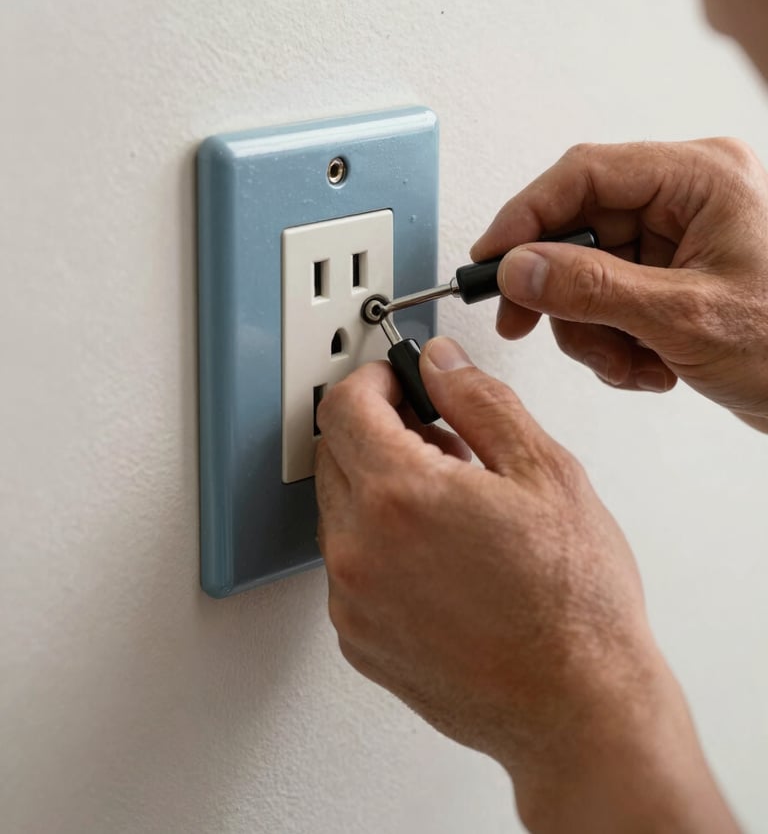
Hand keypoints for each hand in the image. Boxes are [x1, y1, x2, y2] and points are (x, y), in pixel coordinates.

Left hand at [316, 337, 736, 832]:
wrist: (578, 707)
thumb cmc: (574, 603)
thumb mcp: (545, 472)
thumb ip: (480, 401)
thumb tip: (441, 363)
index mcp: (400, 496)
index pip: (346, 406)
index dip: (376, 380)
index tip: (401, 382)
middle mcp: (359, 550)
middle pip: (334, 452)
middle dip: (380, 431)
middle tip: (443, 443)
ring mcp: (352, 601)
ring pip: (338, 508)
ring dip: (379, 487)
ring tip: (451, 505)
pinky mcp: (358, 638)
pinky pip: (348, 564)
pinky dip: (378, 542)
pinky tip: (438, 554)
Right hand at [472, 138, 767, 428]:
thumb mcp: (684, 317)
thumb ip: (593, 289)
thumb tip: (520, 269)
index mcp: (699, 179)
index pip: (583, 175)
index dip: (525, 217)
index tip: (489, 258)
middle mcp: (685, 202)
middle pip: (579, 229)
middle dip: (559, 292)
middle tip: (527, 324)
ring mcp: (677, 243)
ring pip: (586, 274)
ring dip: (591, 330)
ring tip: (628, 363)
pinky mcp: (671, 281)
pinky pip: (609, 302)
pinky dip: (613, 342)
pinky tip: (649, 367)